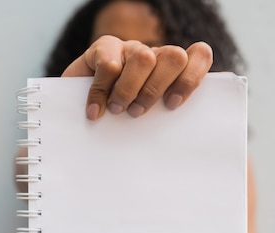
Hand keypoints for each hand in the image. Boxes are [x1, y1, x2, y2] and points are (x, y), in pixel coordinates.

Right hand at [61, 35, 212, 119]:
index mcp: (171, 70)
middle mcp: (154, 56)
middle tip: (137, 112)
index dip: (190, 78)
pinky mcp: (103, 47)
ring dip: (130, 89)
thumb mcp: (144, 119)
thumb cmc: (117, 121)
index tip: (173, 104)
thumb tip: (173, 142)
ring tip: (117, 110)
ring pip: (144, 57)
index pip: (198, 55)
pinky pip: (109, 64)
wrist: (76, 110)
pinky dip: (101, 91)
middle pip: (174, 57)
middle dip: (157, 89)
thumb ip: (160, 118)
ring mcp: (130, 49)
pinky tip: (96, 111)